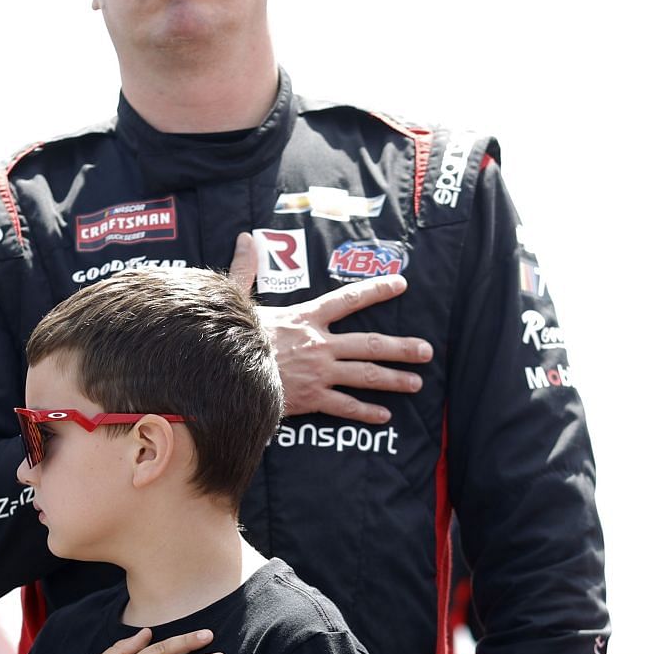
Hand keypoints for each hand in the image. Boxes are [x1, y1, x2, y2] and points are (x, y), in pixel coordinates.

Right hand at [228, 232, 432, 421]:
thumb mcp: (238, 298)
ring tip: (416, 383)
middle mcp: (320, 344)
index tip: (401, 284)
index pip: (349, 299)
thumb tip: (244, 238)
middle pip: (369, 344)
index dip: (377, 290)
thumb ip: (246, 268)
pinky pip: (345, 405)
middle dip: (400, 347)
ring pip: (365, 375)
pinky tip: (385, 415)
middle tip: (426, 351)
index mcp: (306, 317)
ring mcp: (319, 372)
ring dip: (393, 379)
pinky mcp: (312, 398)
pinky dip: (366, 411)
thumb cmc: (232, 335)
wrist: (226, 372)